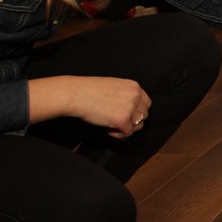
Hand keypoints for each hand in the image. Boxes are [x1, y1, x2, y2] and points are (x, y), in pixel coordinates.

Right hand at [28, 75, 150, 139]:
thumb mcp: (113, 86)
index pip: (146, 103)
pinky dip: (119, 135)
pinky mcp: (123, 120)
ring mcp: (130, 108)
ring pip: (138, 125)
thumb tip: (131, 116)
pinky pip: (127, 133)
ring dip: (127, 128)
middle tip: (119, 123)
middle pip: (144, 115)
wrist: (75, 94)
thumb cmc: (89, 90)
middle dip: (133, 121)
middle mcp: (135, 96)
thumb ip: (125, 97)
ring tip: (113, 127)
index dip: (138, 112)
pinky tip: (109, 131)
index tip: (128, 116)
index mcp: (134, 86)